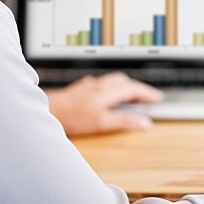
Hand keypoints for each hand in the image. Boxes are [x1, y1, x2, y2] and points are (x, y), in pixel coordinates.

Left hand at [45, 72, 163, 135]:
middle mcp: (98, 86)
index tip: (157, 98)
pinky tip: (98, 92)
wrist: (46, 110)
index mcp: (108, 92)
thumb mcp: (101, 122)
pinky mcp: (77, 92)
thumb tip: (144, 122)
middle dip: (136, 87)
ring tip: (126, 92)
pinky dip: (103, 88)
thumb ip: (123, 121)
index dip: (147, 93)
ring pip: (109, 81)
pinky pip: (94, 85)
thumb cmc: (71, 116)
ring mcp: (87, 88)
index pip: (133, 89)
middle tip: (145, 95)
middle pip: (123, 81)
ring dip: (121, 85)